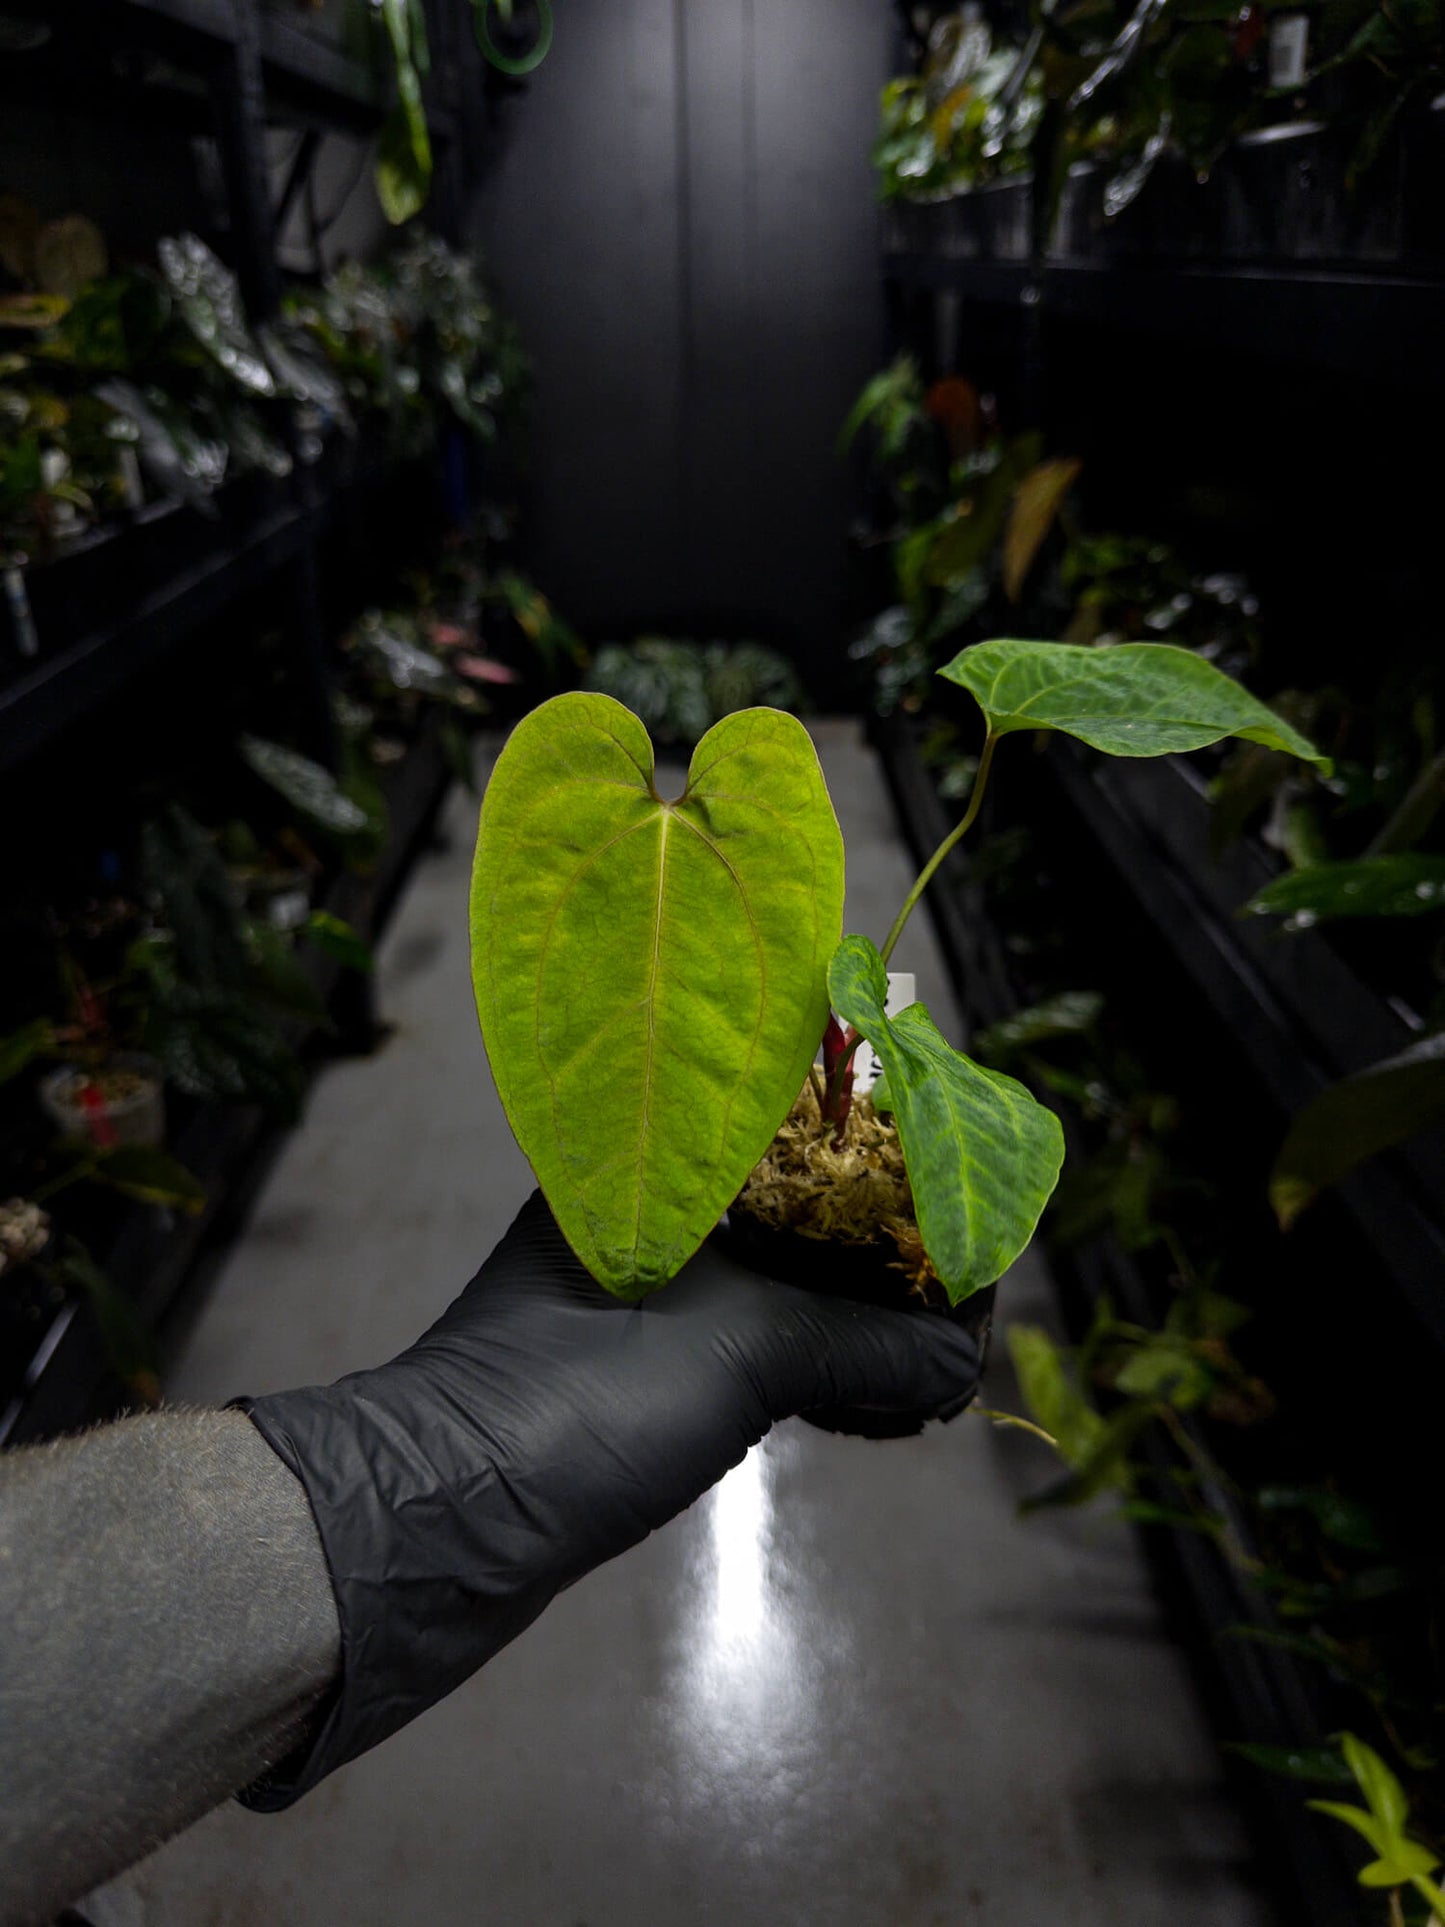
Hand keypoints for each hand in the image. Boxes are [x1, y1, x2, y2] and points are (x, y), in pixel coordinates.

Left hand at [239, 1191, 978, 1808]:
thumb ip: (858, 1341)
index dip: (883, 1144)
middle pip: (798, 1199)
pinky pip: (760, 1341)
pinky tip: (878, 1394)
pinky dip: (824, 1362)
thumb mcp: (732, 1354)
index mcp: (648, 1161)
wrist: (430, 1532)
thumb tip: (961, 1358)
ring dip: (862, 1313)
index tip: (956, 1183)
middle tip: (963, 1286)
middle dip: (886, 1242)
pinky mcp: (646, 1369)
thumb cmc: (561, 1407)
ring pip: (782, 1276)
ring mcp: (645, 1293)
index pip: (791, 1115)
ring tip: (936, 1350)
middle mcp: (646, 1210)